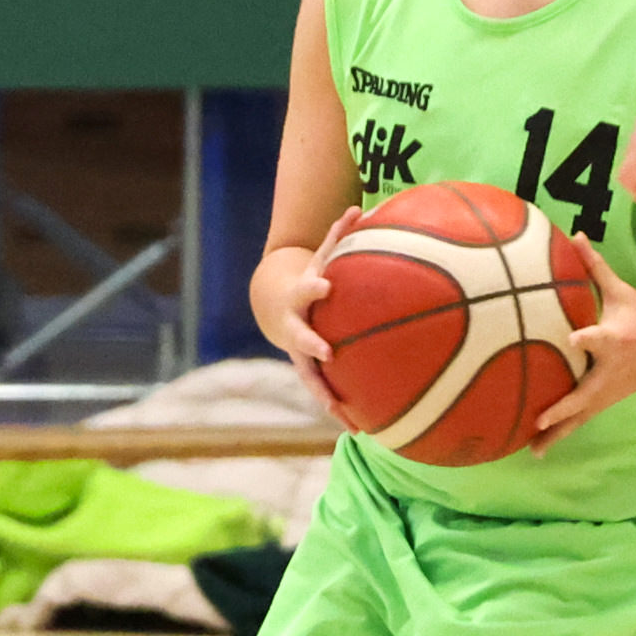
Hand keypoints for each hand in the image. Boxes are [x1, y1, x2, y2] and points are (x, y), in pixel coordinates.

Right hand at [257, 212, 359, 418]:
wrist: (275, 305)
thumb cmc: (311, 278)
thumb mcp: (320, 256)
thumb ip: (339, 235)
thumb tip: (360, 208)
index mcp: (301, 297)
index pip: (307, 289)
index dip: (315, 288)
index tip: (327, 286)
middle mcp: (296, 327)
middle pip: (300, 338)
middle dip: (311, 344)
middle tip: (327, 352)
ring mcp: (298, 353)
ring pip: (310, 376)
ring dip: (325, 395)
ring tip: (343, 415)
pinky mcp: (308, 371)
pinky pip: (324, 393)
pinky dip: (338, 410)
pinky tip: (361, 428)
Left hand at [528, 243, 635, 443]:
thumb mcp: (620, 291)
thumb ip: (593, 267)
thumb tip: (574, 233)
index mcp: (615, 339)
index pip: (599, 339)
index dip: (586, 340)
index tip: (572, 339)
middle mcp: (611, 370)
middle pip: (586, 392)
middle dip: (564, 406)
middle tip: (541, 418)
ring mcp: (609, 390)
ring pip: (581, 416)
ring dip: (558, 434)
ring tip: (532, 450)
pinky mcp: (605, 401)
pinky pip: (580, 420)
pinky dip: (560, 434)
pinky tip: (535, 448)